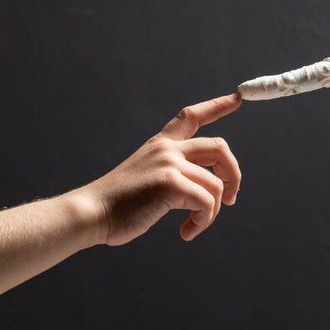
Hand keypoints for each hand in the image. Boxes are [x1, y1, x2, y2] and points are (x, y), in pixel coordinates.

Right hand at [78, 93, 242, 244]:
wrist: (92, 212)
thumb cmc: (117, 205)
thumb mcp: (147, 176)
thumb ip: (174, 174)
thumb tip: (211, 190)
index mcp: (160, 144)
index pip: (192, 115)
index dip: (217, 106)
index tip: (238, 97)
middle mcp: (167, 149)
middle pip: (220, 148)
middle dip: (234, 174)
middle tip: (230, 200)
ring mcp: (169, 163)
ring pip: (216, 185)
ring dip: (211, 213)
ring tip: (192, 226)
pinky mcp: (171, 183)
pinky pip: (206, 204)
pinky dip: (202, 222)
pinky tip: (186, 232)